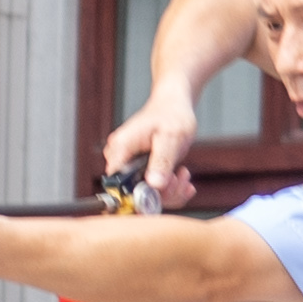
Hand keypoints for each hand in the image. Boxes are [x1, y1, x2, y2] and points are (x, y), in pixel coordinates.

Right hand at [99, 87, 202, 210]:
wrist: (174, 105)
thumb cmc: (171, 115)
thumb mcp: (171, 138)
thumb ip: (162, 161)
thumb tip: (154, 184)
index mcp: (121, 148)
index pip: (118, 185)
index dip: (139, 196)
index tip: (163, 191)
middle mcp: (121, 158)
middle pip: (133, 193)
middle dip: (162, 193)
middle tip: (180, 179)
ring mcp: (130, 165)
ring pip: (145, 194)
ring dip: (169, 191)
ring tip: (183, 175)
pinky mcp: (140, 169)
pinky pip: (152, 189)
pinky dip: (170, 189)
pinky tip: (182, 179)